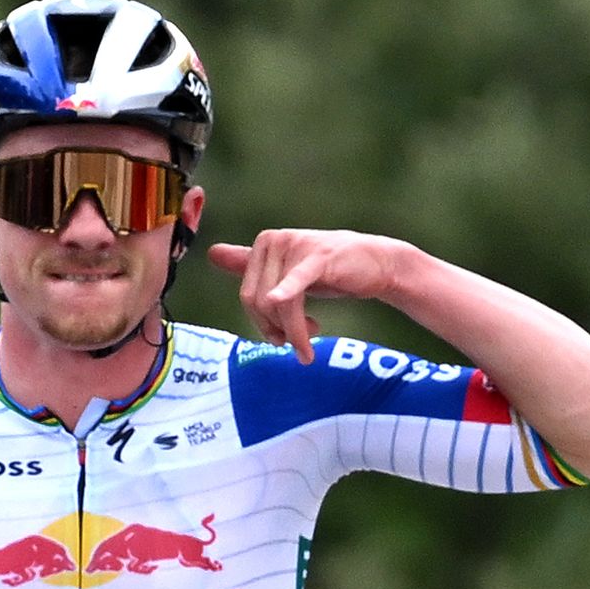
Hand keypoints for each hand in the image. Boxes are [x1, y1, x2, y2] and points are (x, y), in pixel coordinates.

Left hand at [207, 231, 411, 363]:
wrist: (377, 263)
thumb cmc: (330, 270)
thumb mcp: (287, 271)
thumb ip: (249, 264)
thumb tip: (212, 253)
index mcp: (263, 245)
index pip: (248, 297)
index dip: (263, 324)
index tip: (282, 336)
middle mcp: (274, 240)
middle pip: (259, 302)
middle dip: (277, 331)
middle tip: (300, 345)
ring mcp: (295, 246)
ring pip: (278, 305)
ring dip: (295, 334)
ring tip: (309, 347)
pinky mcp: (317, 257)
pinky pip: (294, 288)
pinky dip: (293, 312)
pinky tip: (303, 332)